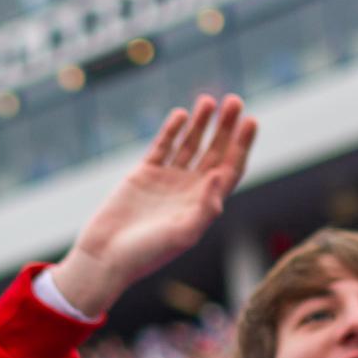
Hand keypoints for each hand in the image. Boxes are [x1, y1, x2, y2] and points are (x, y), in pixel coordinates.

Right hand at [53, 97, 256, 318]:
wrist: (106, 256)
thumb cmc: (146, 254)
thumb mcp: (182, 234)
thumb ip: (205, 208)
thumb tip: (222, 175)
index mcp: (203, 205)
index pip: (230, 169)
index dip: (241, 146)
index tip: (251, 121)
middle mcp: (188, 190)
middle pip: (214, 152)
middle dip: (225, 128)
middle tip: (235, 101)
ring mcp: (166, 181)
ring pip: (189, 145)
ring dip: (200, 124)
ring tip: (209, 101)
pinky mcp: (142, 175)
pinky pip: (162, 147)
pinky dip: (171, 131)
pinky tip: (181, 114)